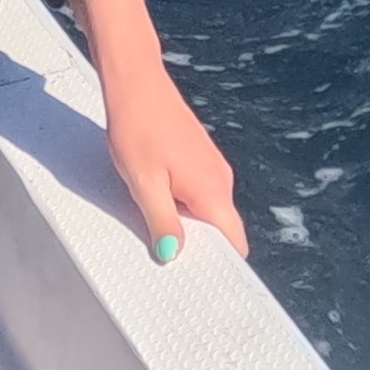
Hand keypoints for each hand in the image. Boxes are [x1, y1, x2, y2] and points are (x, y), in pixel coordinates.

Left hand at [72, 0, 245, 263]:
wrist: (135, 82)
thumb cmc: (137, 127)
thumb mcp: (143, 181)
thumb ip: (162, 221)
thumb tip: (173, 255)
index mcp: (213, 191)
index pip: (234, 243)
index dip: (224, 268)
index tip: (209, 288)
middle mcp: (220, 181)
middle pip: (222, 231)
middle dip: (202, 250)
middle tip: (174, 268)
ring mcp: (211, 168)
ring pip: (208, 212)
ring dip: (188, 227)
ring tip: (159, 239)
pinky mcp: (198, 158)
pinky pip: (197, 195)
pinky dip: (182, 208)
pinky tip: (157, 206)